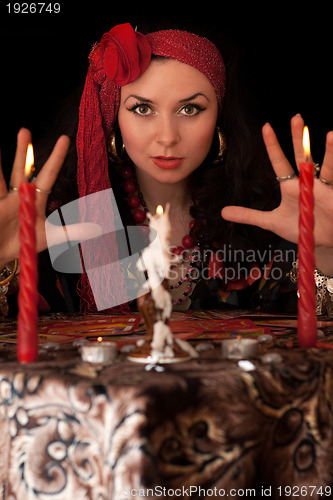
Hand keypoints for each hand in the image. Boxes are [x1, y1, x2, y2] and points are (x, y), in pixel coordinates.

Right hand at [0, 128, 101, 268]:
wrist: (4, 253)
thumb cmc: (27, 242)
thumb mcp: (52, 236)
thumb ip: (74, 231)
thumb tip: (99, 229)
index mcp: (36, 198)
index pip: (49, 174)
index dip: (57, 157)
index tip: (64, 139)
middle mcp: (20, 194)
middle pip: (23, 168)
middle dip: (24, 151)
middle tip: (25, 130)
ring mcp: (6, 198)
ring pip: (7, 174)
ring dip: (6, 159)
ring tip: (10, 139)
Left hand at [221, 115, 332, 273]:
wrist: (319, 243)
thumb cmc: (300, 228)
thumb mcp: (271, 222)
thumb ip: (249, 215)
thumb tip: (223, 212)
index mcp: (291, 186)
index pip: (280, 161)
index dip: (273, 145)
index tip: (266, 127)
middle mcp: (308, 183)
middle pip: (302, 156)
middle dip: (299, 138)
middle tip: (295, 117)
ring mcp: (323, 189)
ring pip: (327, 166)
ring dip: (329, 151)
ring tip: (331, 135)